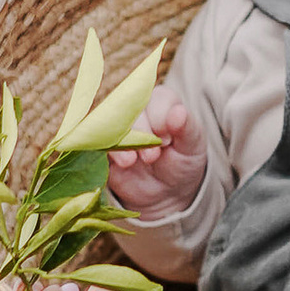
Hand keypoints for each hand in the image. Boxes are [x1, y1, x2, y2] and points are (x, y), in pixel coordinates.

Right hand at [103, 88, 207, 217]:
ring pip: (111, 122)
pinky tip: (120, 163)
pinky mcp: (104, 144)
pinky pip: (96, 141)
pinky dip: (106, 150)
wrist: (165, 191)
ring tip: (131, 162)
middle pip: (131, 108)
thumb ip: (187, 128)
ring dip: (120, 141)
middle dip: (140, 130)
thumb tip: (179, 112)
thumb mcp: (192, 147)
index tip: (168, 140)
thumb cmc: (181, 161)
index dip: (161, 117)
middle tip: (152, 157)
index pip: (158, 99)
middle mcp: (138, 109)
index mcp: (162, 102)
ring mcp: (118, 126)